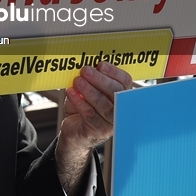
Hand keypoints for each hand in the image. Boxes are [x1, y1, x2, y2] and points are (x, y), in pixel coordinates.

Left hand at [55, 62, 132, 195]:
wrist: (74, 130)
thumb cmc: (83, 106)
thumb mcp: (87, 90)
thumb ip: (89, 79)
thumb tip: (85, 65)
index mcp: (121, 95)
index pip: (124, 82)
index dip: (114, 72)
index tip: (100, 64)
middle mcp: (120, 109)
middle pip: (116, 93)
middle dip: (100, 80)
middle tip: (85, 70)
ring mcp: (111, 122)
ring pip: (104, 105)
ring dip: (90, 91)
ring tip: (77, 81)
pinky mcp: (98, 131)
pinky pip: (90, 115)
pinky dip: (80, 102)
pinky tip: (71, 93)